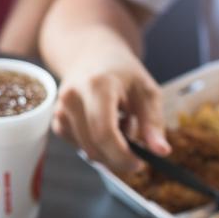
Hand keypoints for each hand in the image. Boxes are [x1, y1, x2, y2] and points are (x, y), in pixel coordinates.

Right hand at [52, 49, 168, 176]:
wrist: (91, 54)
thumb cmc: (123, 72)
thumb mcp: (146, 91)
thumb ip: (153, 122)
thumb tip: (161, 152)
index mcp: (97, 86)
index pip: (104, 132)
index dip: (122, 155)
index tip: (140, 163)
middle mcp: (72, 97)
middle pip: (94, 147)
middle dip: (118, 158)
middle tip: (138, 152)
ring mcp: (60, 108)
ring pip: (87, 150)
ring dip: (108, 149)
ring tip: (120, 124)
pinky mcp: (57, 119)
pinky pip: (79, 146)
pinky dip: (96, 145)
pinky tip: (104, 125)